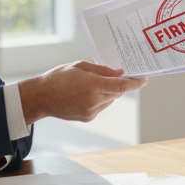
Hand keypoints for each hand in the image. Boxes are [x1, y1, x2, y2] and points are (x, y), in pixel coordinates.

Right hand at [18, 61, 145, 123]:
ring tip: (92, 84)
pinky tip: (86, 93)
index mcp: (93, 85)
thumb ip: (102, 70)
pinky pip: (101, 106)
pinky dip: (100, 99)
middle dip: (120, 84)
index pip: (122, 86)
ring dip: (109, 92)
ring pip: (110, 100)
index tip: (144, 79)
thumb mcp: (80, 66)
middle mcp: (94, 101)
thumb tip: (120, 74)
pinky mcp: (88, 118)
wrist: (40, 97)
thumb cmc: (58, 77)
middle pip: (117, 93)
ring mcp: (91, 111)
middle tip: (119, 75)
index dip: (135, 83)